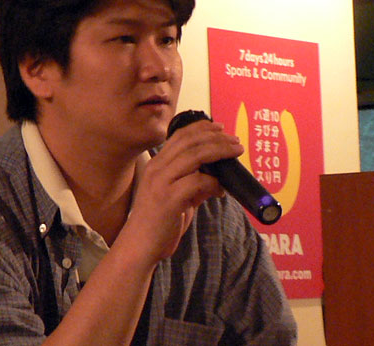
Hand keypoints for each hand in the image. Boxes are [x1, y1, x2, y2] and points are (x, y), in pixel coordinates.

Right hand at [122, 119, 243, 264]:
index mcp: (156, 165)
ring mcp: (161, 183)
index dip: (201, 128)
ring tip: (235, 151)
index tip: (219, 128)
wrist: (139, 246)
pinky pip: (197, 182)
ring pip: (194, 156)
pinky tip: (221, 189)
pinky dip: (213, 182)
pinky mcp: (168, 199)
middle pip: (190, 141)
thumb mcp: (176, 197)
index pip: (180, 136)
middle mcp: (157, 169)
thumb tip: (217, 180)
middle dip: (216, 137)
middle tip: (234, 140)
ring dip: (219, 151)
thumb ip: (193, 185)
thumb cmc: (158, 222)